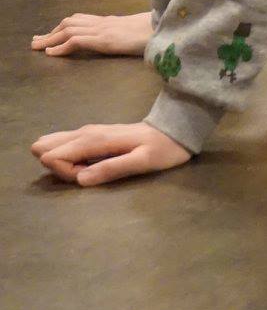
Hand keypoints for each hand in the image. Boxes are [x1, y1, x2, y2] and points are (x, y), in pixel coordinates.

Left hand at [31, 11, 153, 57]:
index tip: (52, 34)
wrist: (168, 29)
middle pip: (71, 22)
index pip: (83, 19)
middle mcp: (105, 22)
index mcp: (112, 21)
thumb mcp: (142, 31)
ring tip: (37, 47)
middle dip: (52, 32)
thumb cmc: (160, 30)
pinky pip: (76, 41)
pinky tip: (51, 54)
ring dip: (50, 39)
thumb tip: (132, 39)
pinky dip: (60, 47)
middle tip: (36, 41)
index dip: (64, 26)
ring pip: (69, 29)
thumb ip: (131, 33)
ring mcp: (104, 29)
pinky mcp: (104, 39)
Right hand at [31, 122, 190, 186]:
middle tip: (88, 173)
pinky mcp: (92, 135)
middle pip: (47, 149)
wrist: (175, 130)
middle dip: (61, 168)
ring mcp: (88, 132)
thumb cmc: (162, 148)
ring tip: (90, 169)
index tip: (90, 176)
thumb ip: (112, 169)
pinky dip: (71, 159)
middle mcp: (85, 133)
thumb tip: (80, 179)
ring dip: (65, 164)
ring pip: (53, 145)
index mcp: (94, 140)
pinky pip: (66, 146)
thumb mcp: (142, 162)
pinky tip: (89, 164)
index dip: (66, 173)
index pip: (53, 157)